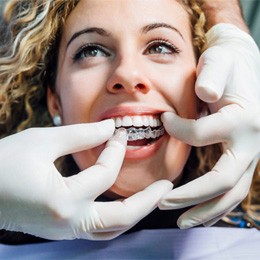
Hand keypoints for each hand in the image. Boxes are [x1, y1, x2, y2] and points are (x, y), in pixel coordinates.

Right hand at [0, 120, 172, 239]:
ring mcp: (65, 231)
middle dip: (148, 200)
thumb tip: (110, 129)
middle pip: (121, 218)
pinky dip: (116, 217)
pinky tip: (123, 203)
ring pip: (111, 231)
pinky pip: (98, 230)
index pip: (104, 174)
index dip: (115, 150)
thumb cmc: (3, 162)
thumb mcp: (43, 141)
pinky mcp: (61, 230)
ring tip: (151, 197)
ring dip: (134, 213)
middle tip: (167, 185)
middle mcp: (68, 223)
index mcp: (63, 200)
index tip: (118, 134)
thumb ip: (80, 135)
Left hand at [159, 24, 259, 227]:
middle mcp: (253, 142)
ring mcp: (250, 153)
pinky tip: (198, 211)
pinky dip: (215, 203)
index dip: (177, 129)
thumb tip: (205, 94)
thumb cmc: (226, 64)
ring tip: (181, 221)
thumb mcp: (218, 62)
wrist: (242, 64)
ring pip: (232, 193)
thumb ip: (213, 76)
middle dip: (191, 196)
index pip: (202, 135)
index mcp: (244, 119)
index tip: (162, 120)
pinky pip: (232, 188)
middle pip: (223, 180)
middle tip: (162, 203)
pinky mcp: (243, 157)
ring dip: (205, 210)